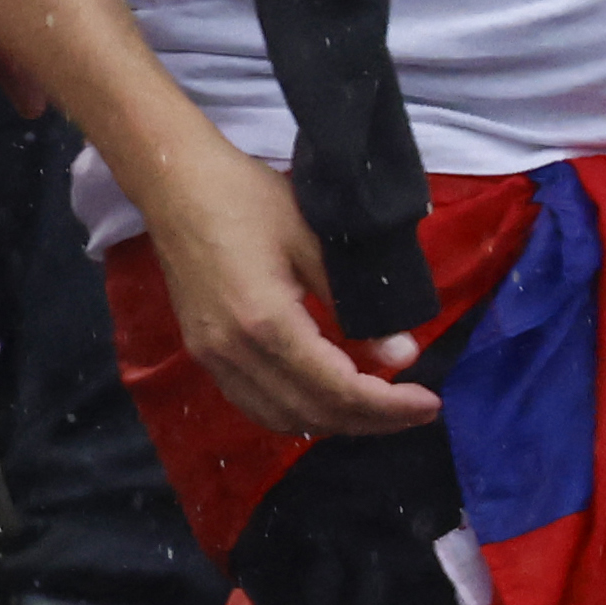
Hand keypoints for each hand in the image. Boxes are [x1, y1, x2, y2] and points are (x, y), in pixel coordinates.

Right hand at [128, 132, 441, 439]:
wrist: (175, 182)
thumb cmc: (247, 199)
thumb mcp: (314, 240)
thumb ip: (358, 303)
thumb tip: (403, 354)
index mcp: (265, 323)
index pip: (338, 389)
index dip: (390, 406)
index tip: (430, 401)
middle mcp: (234, 351)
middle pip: (312, 413)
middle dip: (371, 420)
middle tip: (414, 408)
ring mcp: (211, 354)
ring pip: (281, 418)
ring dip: (334, 422)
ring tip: (376, 407)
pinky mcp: (202, 350)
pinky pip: (254, 403)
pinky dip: (296, 412)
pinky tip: (324, 397)